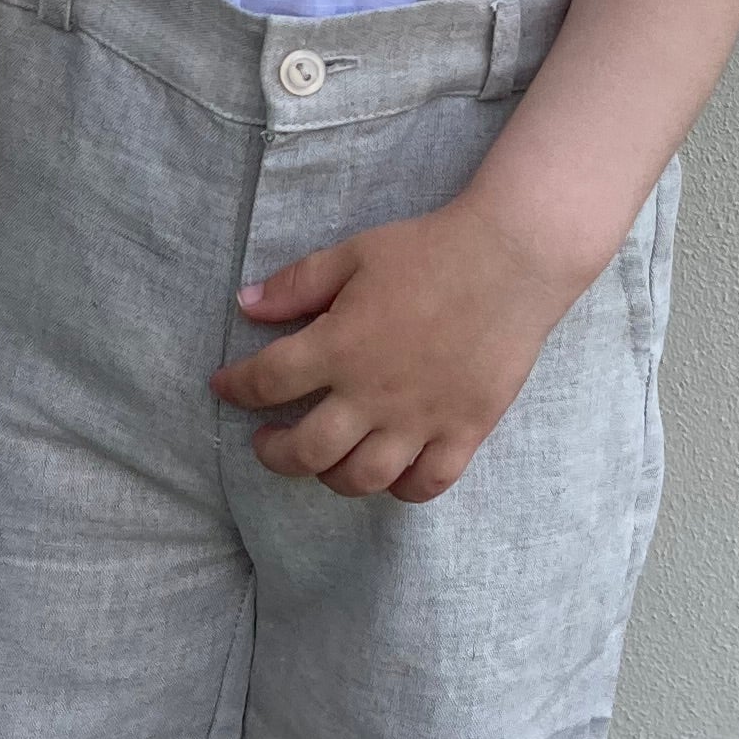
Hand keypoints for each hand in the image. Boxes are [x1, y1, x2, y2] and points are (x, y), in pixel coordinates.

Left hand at [209, 198, 590, 503]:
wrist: (513, 259)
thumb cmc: (430, 250)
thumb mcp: (354, 253)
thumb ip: (297, 285)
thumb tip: (245, 305)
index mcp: (340, 346)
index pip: (266, 382)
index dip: (236, 388)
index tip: (225, 387)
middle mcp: (373, 395)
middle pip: (306, 452)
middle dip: (274, 454)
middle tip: (268, 441)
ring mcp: (420, 420)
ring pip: (362, 479)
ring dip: (331, 476)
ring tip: (327, 459)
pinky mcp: (464, 430)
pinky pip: (426, 484)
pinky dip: (401, 488)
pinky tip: (391, 471)